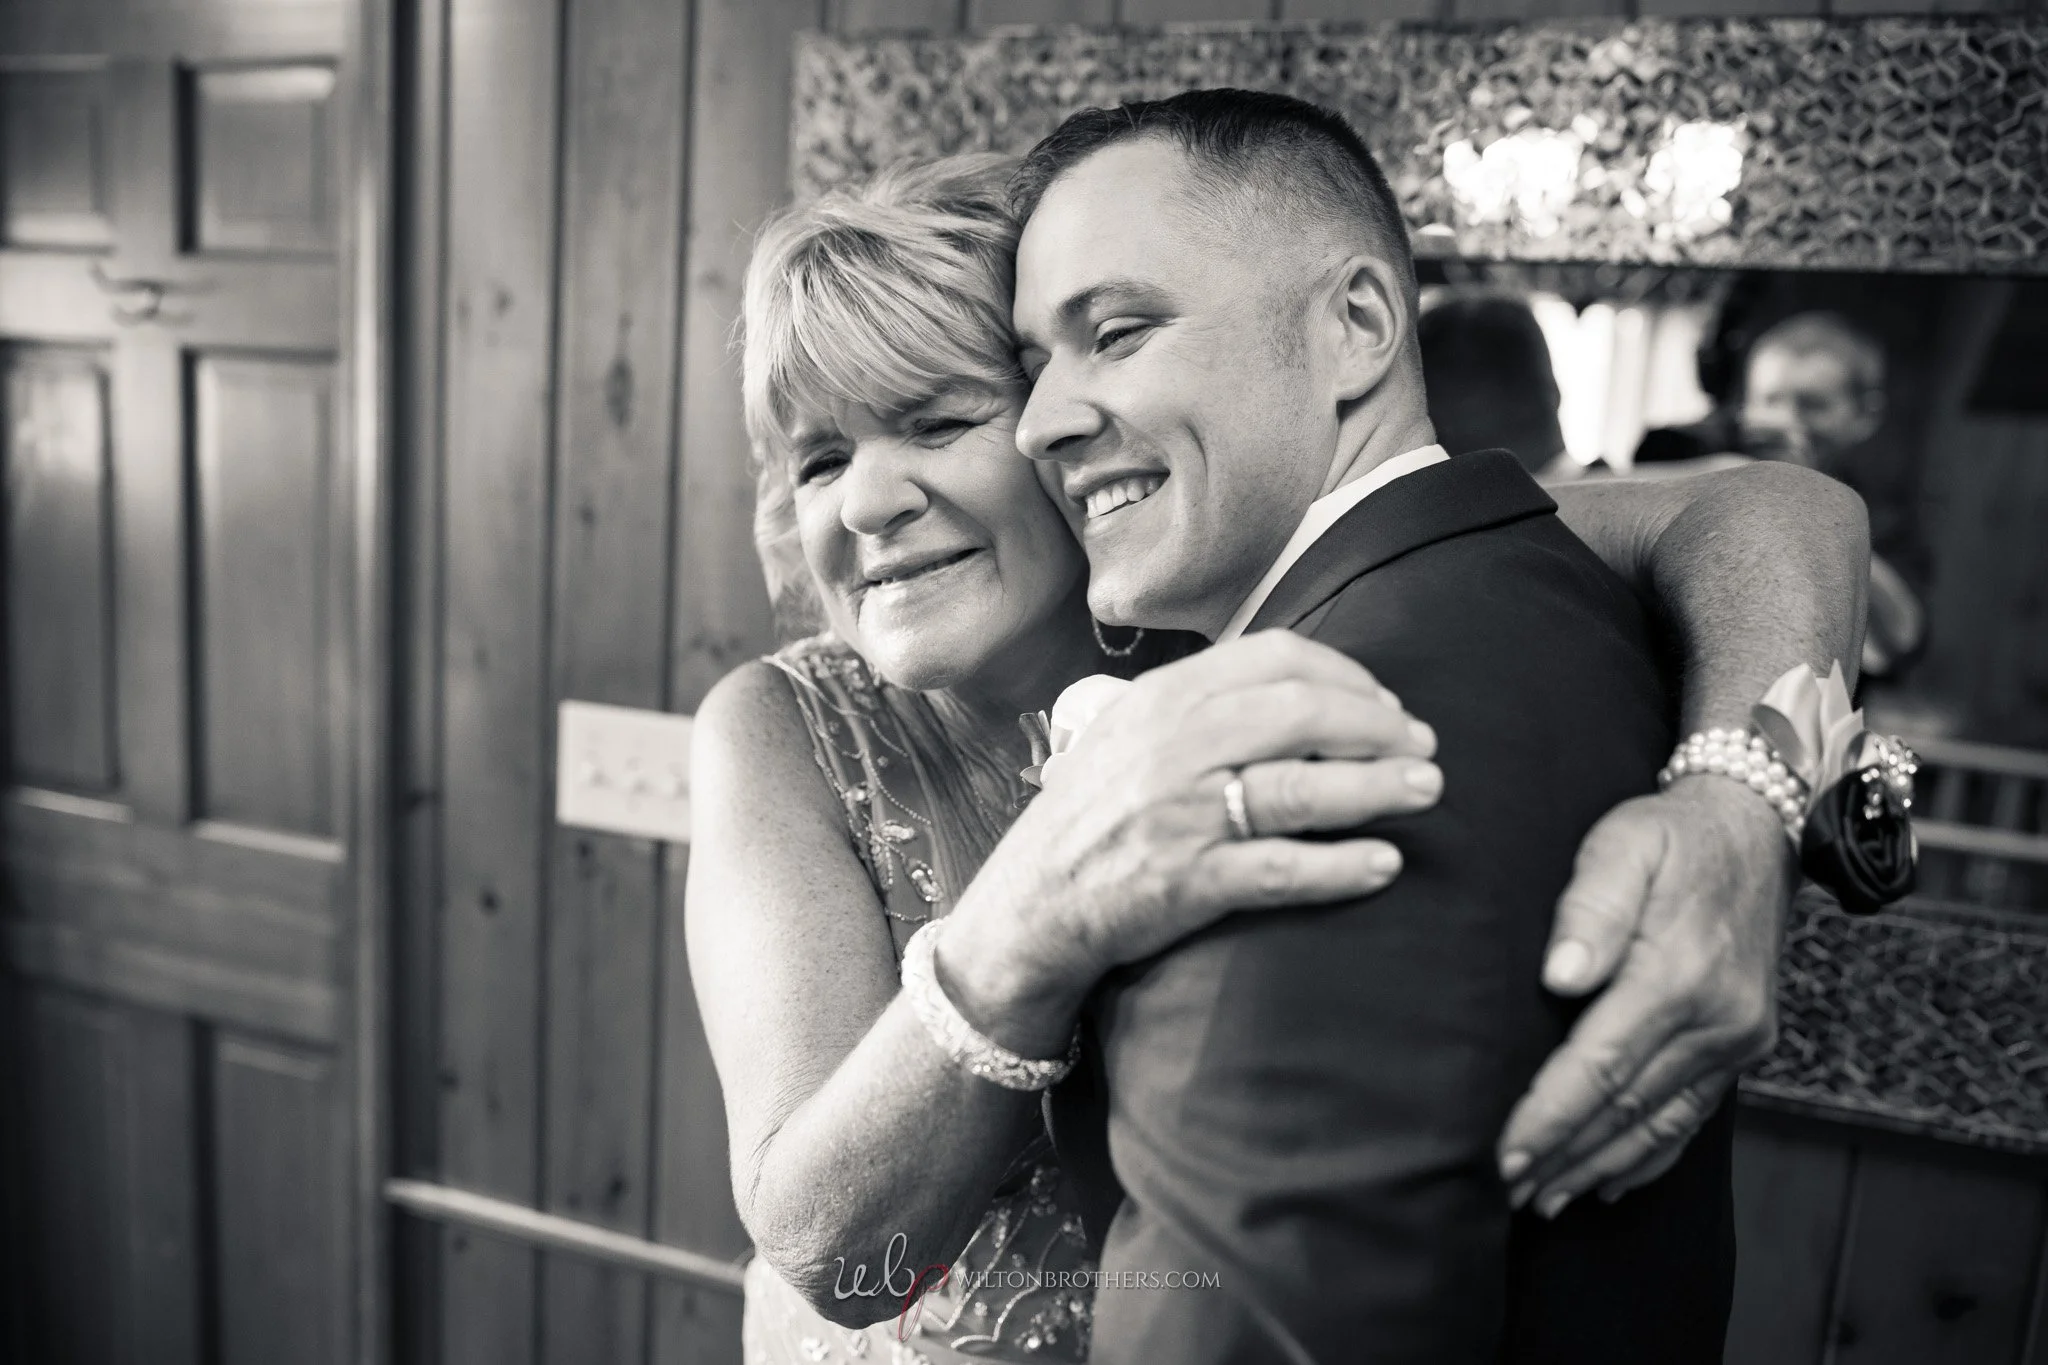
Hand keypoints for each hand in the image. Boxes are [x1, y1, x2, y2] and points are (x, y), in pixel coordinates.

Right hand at [939, 630, 1441, 1054]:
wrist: (1031, 905)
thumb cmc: (1096, 817)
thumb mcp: (1131, 736)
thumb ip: (1202, 707)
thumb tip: (1304, 692)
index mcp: (1163, 700)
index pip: (1275, 660)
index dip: (1347, 677)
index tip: (1385, 704)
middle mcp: (1171, 748)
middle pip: (1300, 714)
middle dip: (1378, 728)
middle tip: (1423, 749)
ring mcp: (1180, 815)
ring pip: (1300, 789)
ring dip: (1377, 787)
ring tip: (1427, 790)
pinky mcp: (1187, 881)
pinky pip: (1281, 870)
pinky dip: (1341, 867)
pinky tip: (1384, 865)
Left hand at [1496, 777, 1794, 1216]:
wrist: (1756, 828)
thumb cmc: (1672, 835)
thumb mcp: (1622, 844)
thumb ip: (1590, 908)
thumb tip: (1561, 977)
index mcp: (1676, 975)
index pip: (1599, 1066)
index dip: (1549, 1116)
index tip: (1504, 1154)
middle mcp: (1717, 1020)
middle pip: (1626, 1108)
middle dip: (1563, 1154)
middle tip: (1506, 1191)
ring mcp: (1738, 1037)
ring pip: (1660, 1123)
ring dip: (1600, 1165)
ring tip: (1547, 1197)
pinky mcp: (1744, 1043)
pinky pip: (1693, 1114)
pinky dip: (1651, 1154)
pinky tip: (1611, 1178)